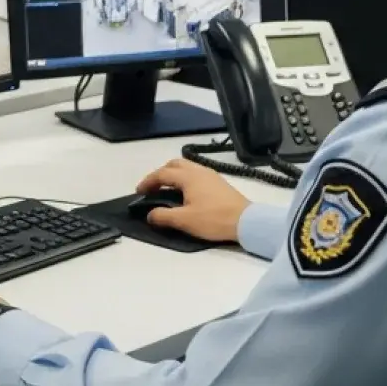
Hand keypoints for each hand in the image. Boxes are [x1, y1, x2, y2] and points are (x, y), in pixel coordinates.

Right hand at [136, 158, 250, 241]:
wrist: (247, 222)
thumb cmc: (214, 219)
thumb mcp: (185, 220)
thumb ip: (164, 216)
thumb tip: (150, 214)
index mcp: (188, 177)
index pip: (162, 174)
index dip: (148, 182)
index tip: (139, 192)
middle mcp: (199, 171)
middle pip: (174, 164)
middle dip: (161, 173)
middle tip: (154, 188)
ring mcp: (211, 175)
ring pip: (187, 167)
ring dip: (174, 175)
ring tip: (168, 190)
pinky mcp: (219, 182)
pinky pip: (196, 173)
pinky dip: (185, 179)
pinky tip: (187, 194)